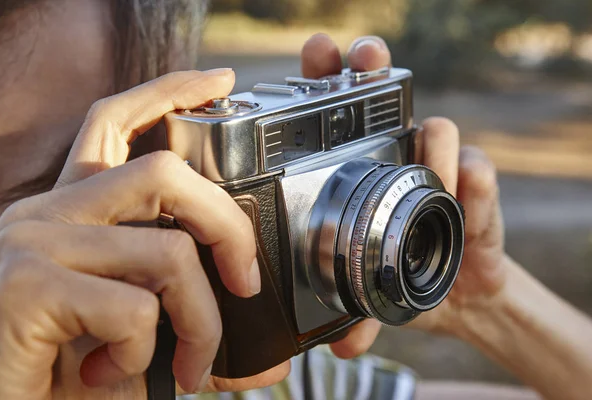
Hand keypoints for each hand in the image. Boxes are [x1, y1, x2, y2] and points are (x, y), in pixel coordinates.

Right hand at [0, 69, 288, 398]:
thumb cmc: (76, 380)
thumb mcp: (149, 336)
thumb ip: (203, 326)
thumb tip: (275, 353)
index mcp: (78, 213)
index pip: (117, 122)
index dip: (168, 92)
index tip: (217, 83)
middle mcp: (48, 215)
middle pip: (165, 172)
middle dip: (228, 229)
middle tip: (245, 285)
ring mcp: (32, 246)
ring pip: (168, 252)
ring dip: (200, 321)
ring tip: (188, 365)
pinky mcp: (24, 290)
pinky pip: (133, 309)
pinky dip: (145, 353)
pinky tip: (111, 372)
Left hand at [300, 34, 505, 349]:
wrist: (458, 296)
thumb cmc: (402, 277)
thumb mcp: (371, 291)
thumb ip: (355, 311)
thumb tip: (340, 344)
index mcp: (362, 174)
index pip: (340, 116)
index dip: (328, 78)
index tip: (318, 54)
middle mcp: (400, 161)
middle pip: (389, 96)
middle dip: (374, 67)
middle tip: (366, 56)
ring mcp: (440, 172)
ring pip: (439, 129)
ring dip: (431, 143)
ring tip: (429, 167)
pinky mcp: (478, 191)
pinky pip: (480, 173)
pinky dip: (473, 183)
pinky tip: (465, 196)